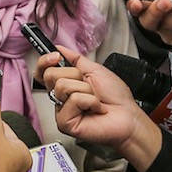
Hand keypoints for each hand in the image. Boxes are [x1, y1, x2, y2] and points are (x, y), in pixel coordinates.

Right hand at [34, 47, 160, 171]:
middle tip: (88, 86)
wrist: (128, 116)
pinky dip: (89, 101)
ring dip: (86, 89)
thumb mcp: (95, 69)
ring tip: (94, 99)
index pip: (43, 71)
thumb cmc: (116, 97)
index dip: (44, 61)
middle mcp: (61, 97)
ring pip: (62, 86)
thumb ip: (75, 58)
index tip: (56, 56)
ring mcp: (61, 110)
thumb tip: (59, 48)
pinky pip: (73, 100)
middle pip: (50, 75)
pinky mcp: (65, 122)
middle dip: (74, 75)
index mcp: (66, 83)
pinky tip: (94, 108)